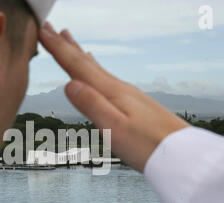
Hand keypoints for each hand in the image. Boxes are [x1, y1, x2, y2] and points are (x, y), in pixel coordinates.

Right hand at [39, 23, 189, 172]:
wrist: (181, 154)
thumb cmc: (148, 145)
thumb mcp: (114, 128)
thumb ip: (92, 105)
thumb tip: (68, 83)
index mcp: (111, 91)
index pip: (78, 66)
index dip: (58, 49)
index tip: (42, 31)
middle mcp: (118, 87)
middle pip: (86, 61)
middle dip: (66, 45)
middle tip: (50, 27)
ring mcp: (127, 94)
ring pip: (96, 68)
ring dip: (79, 53)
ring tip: (69, 40)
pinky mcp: (132, 103)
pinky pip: (106, 77)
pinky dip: (95, 68)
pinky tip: (96, 69)